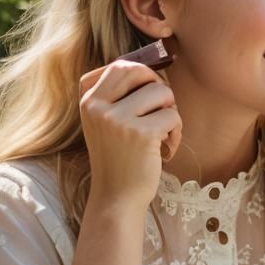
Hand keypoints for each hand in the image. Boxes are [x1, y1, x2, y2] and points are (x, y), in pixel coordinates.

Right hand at [78, 59, 181, 209]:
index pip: (119, 66)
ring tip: (163, 133)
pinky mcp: (140, 133)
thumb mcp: (104, 123)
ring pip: (162, 92)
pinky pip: (172, 116)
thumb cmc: (118, 159)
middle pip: (139, 71)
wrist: (116, 199)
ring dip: (171, 112)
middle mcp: (98, 107)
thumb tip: (151, 67)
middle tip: (162, 106)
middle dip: (158, 85)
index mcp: (88, 101)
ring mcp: (118, 119)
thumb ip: (117, 96)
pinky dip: (176, 132)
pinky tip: (166, 150)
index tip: (148, 92)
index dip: (141, 73)